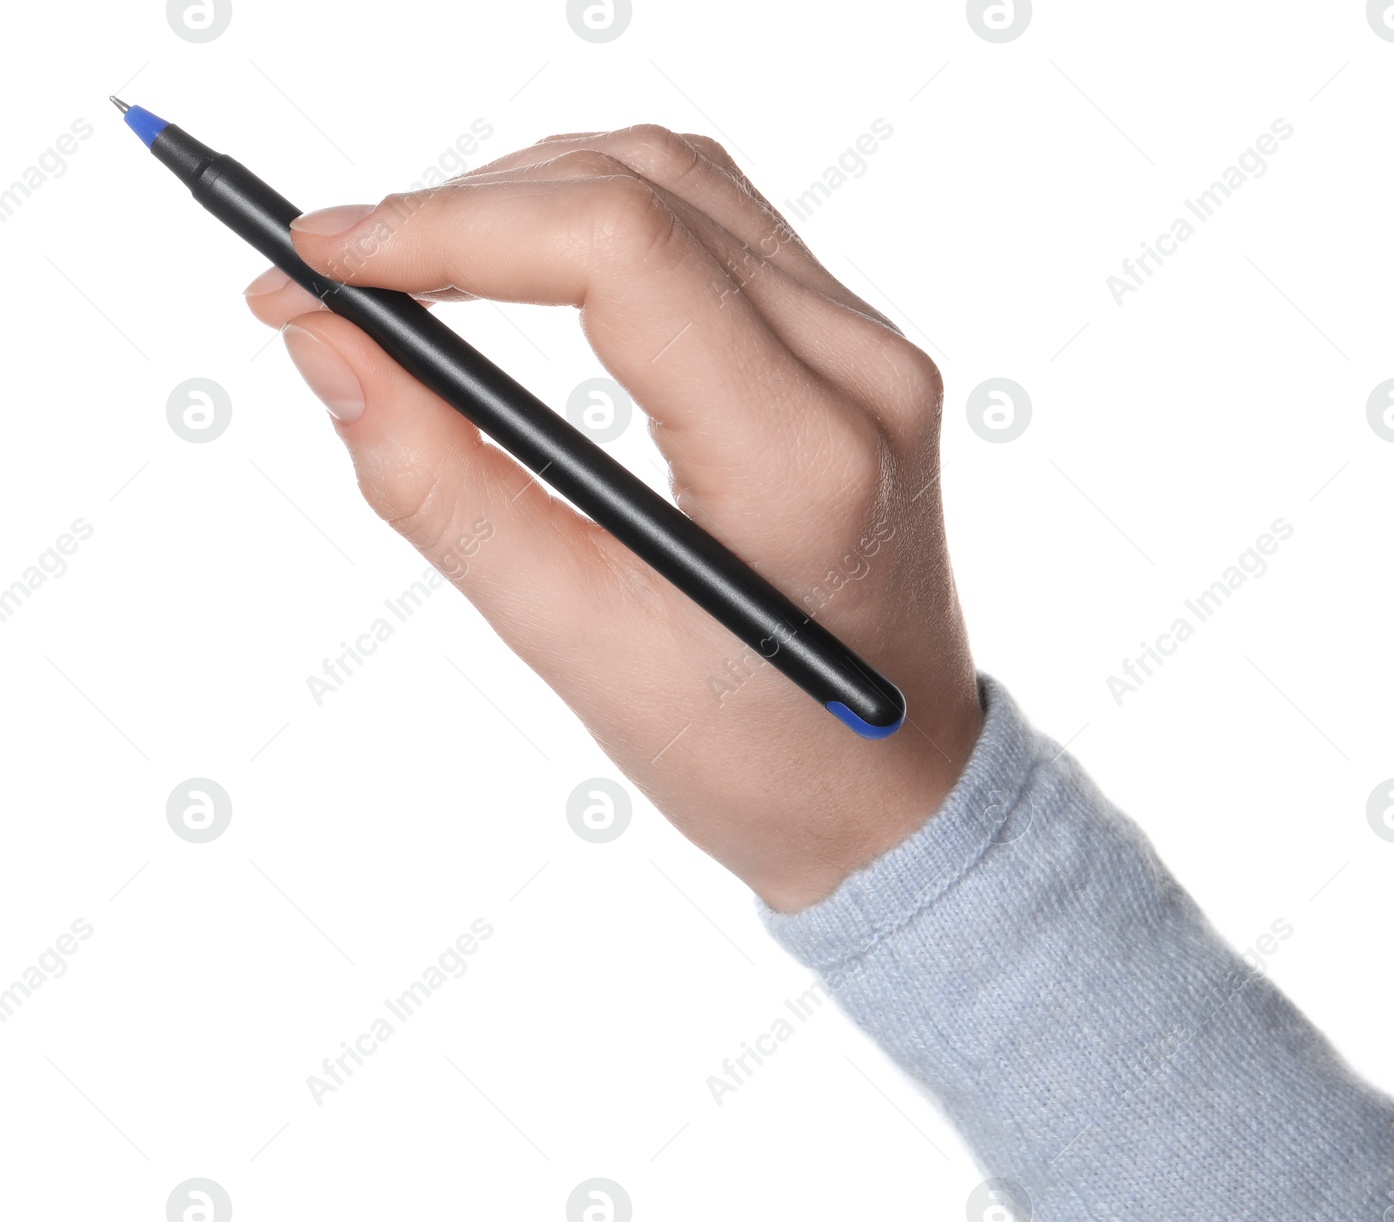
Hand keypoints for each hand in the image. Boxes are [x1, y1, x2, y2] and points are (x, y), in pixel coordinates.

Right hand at [243, 124, 981, 911]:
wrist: (890, 789)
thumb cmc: (754, 754)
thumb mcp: (578, 643)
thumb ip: (443, 490)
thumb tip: (327, 344)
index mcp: (802, 462)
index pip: (620, 252)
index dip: (450, 227)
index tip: (321, 260)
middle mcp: (861, 373)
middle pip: (642, 190)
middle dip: (464, 205)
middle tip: (336, 273)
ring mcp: (871, 348)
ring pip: (678, 179)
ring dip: (528, 192)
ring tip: (416, 268)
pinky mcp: (854, 346)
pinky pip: (717, 222)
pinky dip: (599, 217)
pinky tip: (523, 264)